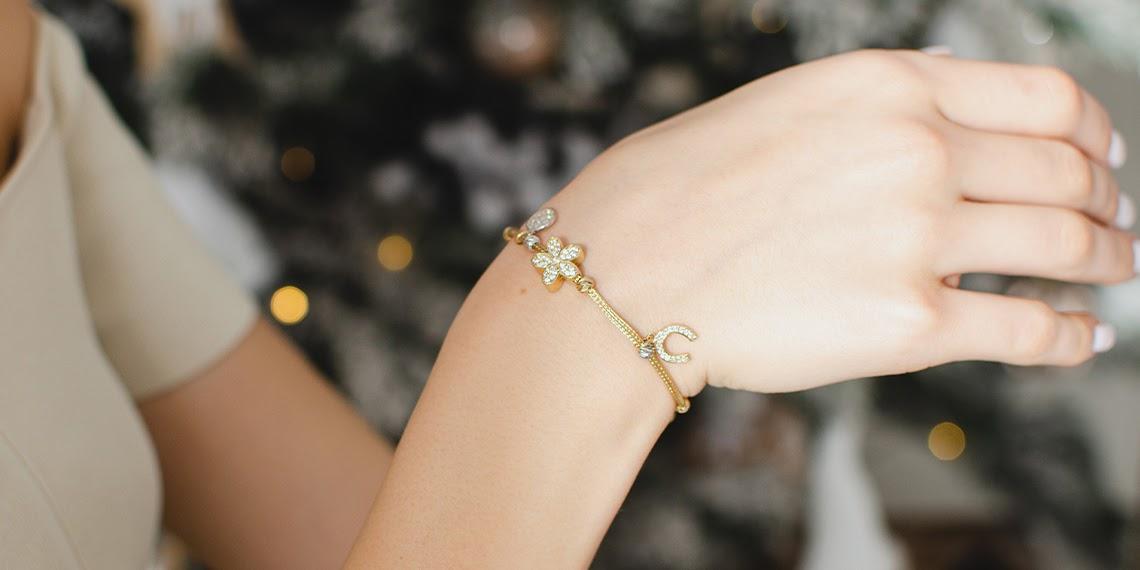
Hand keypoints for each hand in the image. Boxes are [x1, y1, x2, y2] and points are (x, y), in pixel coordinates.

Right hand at [544, 49, 1132, 394]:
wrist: (626, 268)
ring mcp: (919, 240)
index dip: (1093, 130)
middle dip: (1107, 202)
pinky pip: (1029, 331)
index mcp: (891, 88)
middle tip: (1115, 224)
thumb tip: (962, 120)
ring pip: (1065, 247)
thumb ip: (885, 108)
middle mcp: (919, 152)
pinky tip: (1082, 337)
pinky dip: (1072, 336)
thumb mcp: (791, 104)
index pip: (1045, 99)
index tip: (1104, 156)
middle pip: (1067, 172)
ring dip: (1106, 262)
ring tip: (1112, 272)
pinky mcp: (907, 326)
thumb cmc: (685, 187)